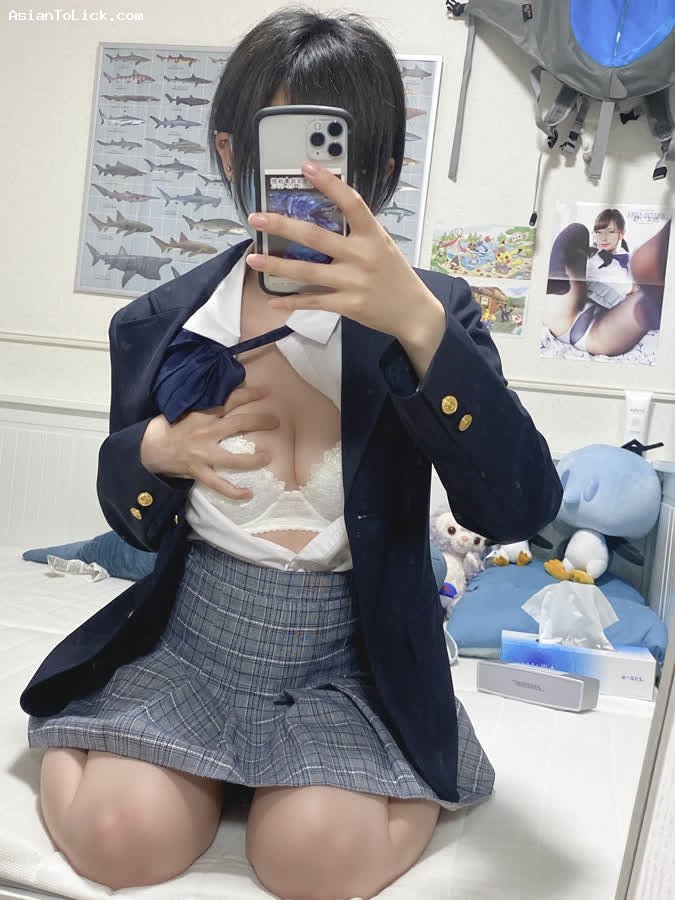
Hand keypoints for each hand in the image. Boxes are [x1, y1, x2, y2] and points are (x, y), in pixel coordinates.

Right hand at [140, 385, 278, 498]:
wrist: (148, 449)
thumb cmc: (168, 427)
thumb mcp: (184, 409)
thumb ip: (205, 406)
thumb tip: (226, 395)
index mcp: (201, 414)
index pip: (229, 400)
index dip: (248, 394)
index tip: (266, 391)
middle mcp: (204, 432)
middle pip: (236, 424)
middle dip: (259, 421)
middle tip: (276, 421)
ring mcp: (201, 454)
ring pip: (231, 459)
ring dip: (252, 460)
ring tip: (268, 457)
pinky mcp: (197, 471)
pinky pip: (217, 484)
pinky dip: (233, 491)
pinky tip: (249, 494)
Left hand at [245, 161, 444, 351]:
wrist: (414, 312)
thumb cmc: (395, 275)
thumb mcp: (383, 245)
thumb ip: (358, 232)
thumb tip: (325, 216)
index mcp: (373, 235)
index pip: (351, 202)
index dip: (329, 183)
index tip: (306, 166)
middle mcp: (362, 256)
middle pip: (316, 237)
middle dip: (282, 226)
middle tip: (257, 218)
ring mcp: (353, 282)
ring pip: (307, 271)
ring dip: (277, 264)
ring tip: (254, 258)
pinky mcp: (348, 305)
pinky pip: (314, 302)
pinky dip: (292, 302)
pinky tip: (273, 301)